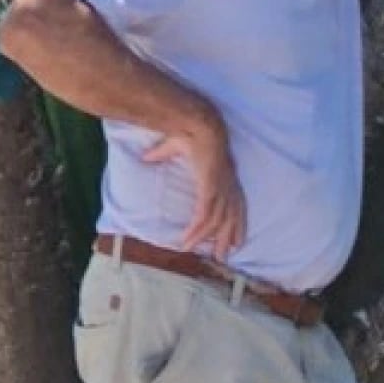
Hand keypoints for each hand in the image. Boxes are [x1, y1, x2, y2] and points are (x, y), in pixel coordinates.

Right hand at [146, 118, 244, 257]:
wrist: (198, 124)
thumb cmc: (189, 133)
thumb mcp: (174, 147)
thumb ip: (161, 154)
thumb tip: (145, 156)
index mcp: (227, 180)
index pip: (237, 208)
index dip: (237, 226)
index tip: (236, 241)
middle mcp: (228, 189)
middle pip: (231, 221)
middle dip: (226, 240)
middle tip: (222, 258)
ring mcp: (221, 191)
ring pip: (215, 224)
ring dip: (204, 240)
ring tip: (197, 253)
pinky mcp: (210, 191)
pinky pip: (204, 217)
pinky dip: (196, 231)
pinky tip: (187, 241)